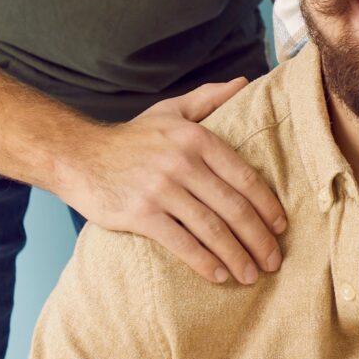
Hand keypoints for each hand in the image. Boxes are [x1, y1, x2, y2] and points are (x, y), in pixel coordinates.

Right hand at [54, 81, 284, 284]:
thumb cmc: (130, 138)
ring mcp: (162, 189)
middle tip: (273, 261)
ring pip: (212, 229)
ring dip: (237, 256)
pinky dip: (205, 262)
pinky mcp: (141, 214)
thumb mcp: (170, 112)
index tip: (281, 228)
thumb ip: (208, 99)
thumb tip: (244, 83)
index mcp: (197, 138)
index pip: (245, 177)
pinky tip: (219, 275)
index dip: (268, 206)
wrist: (77, 155)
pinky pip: (182, 243)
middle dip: (259, 239)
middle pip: (234, 207)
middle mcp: (183, 163)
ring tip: (251, 275)